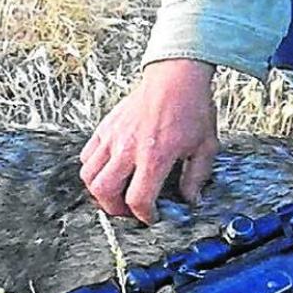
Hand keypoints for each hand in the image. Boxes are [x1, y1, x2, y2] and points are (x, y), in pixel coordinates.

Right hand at [81, 59, 218, 222]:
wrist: (176, 77)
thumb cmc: (191, 108)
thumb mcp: (205, 147)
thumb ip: (196, 177)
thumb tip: (190, 200)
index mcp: (155, 157)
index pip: (138, 200)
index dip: (144, 215)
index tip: (152, 216)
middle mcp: (129, 149)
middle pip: (105, 192)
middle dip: (116, 209)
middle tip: (129, 210)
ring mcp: (113, 137)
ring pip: (89, 176)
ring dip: (100, 192)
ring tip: (116, 193)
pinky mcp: (105, 127)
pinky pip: (87, 156)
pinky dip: (93, 169)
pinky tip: (110, 171)